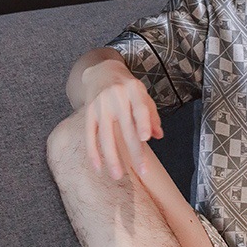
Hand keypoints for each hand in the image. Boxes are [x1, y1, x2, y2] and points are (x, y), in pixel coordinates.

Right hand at [82, 61, 163, 179]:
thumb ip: (152, 115)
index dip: (143, 123)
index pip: (140, 108)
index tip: (146, 139)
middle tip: (143, 171)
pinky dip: (93, 152)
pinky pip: (89, 135)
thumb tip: (158, 136)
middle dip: (134, 151)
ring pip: (105, 135)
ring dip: (111, 157)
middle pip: (125, 128)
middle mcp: (116, 97)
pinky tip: (98, 167)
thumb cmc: (128, 88)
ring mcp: (100, 105)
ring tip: (117, 175)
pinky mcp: (88, 113)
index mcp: (134, 90)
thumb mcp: (144, 95)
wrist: (102, 71)